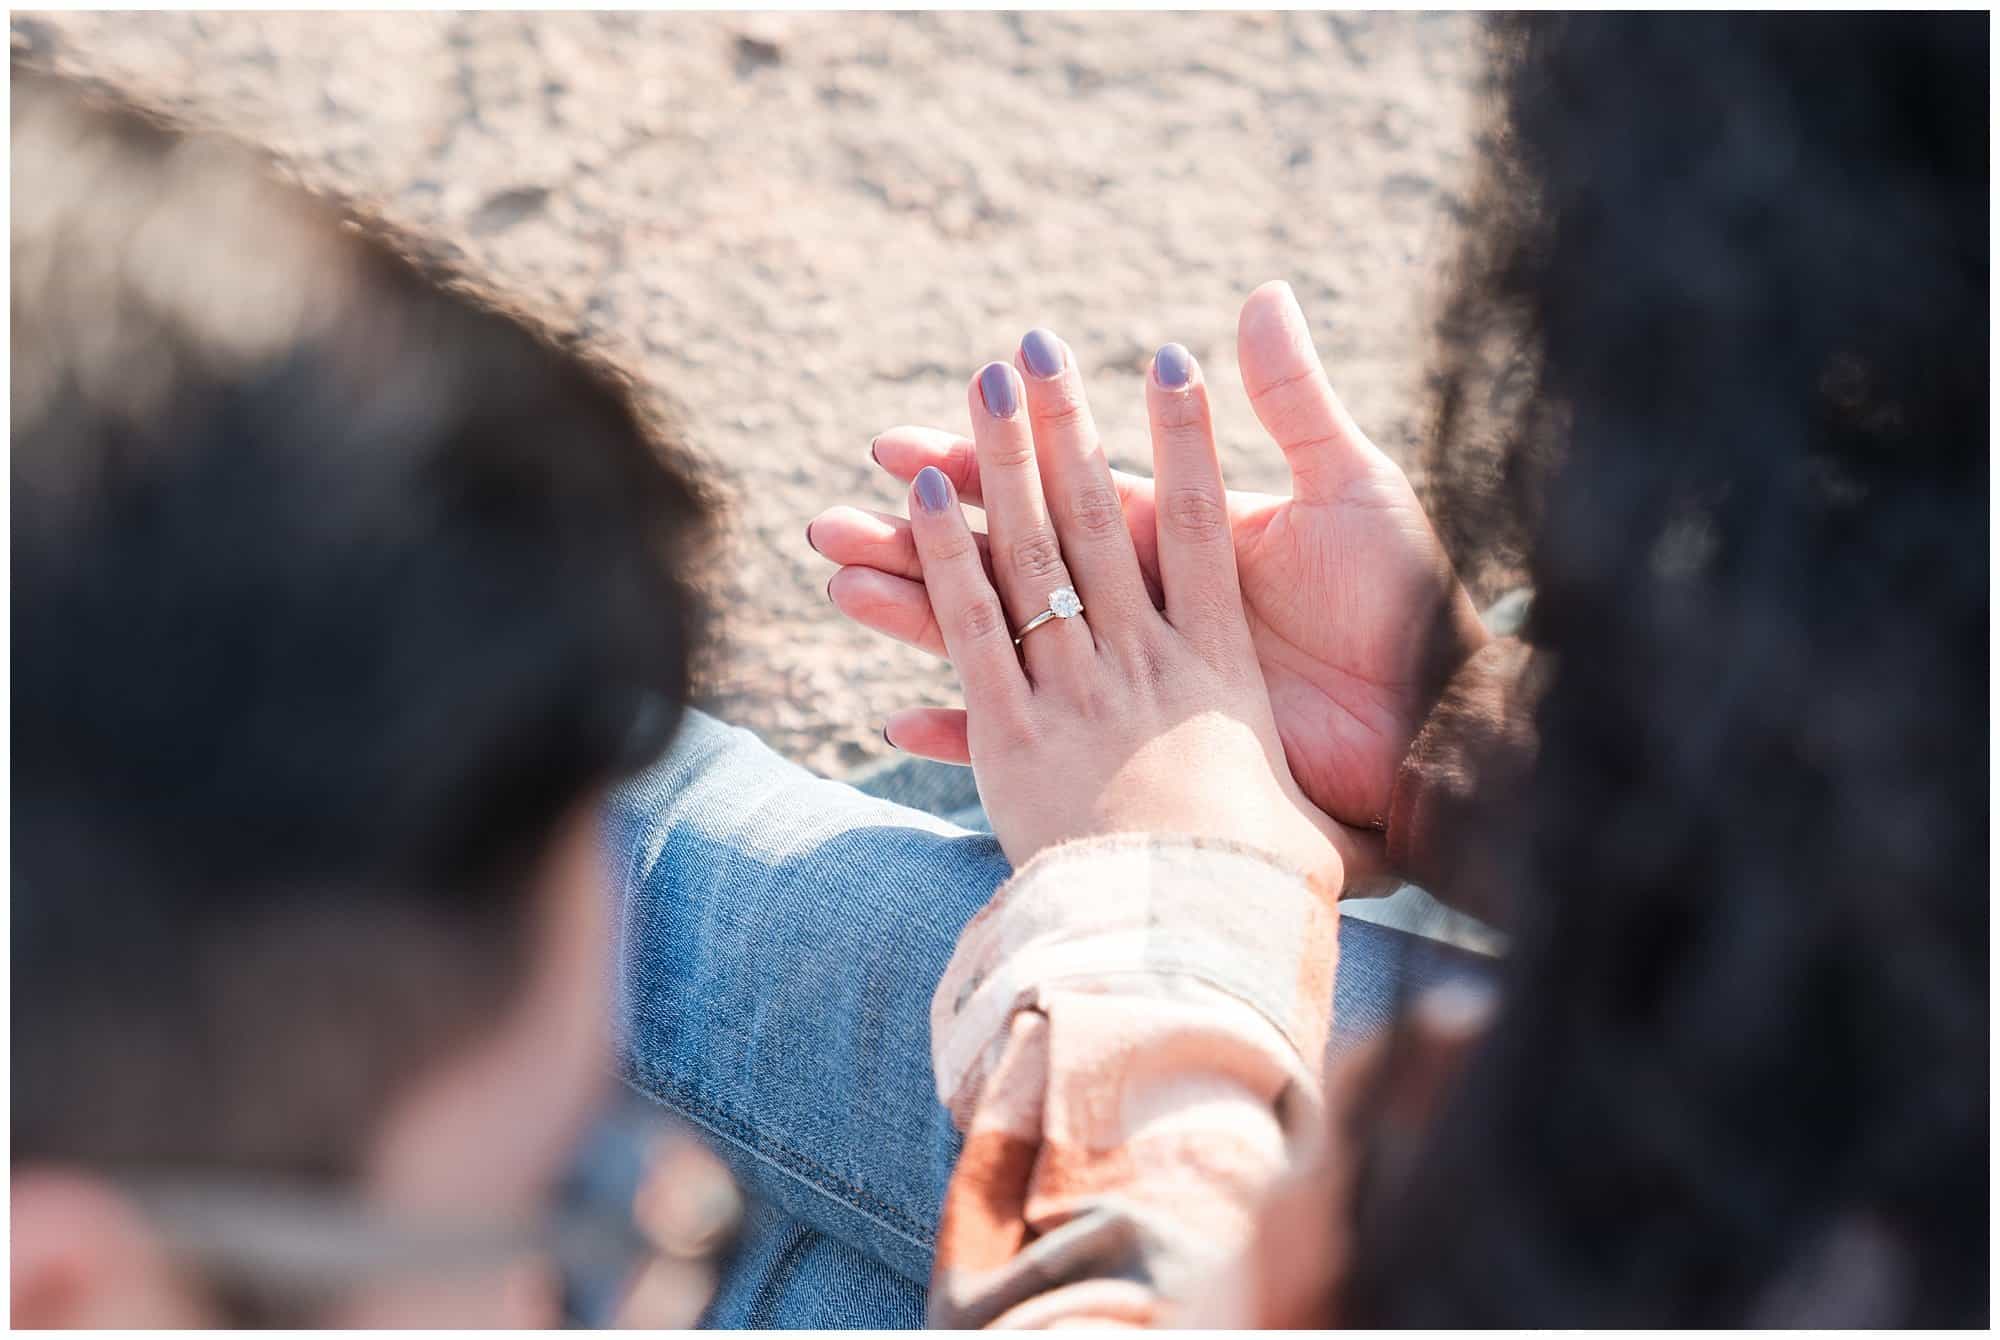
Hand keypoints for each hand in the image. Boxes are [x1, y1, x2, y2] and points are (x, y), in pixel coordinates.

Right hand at [807, 282, 1487, 836]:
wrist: (1429, 723)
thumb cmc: (1399, 605)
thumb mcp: (1349, 490)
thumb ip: (1291, 401)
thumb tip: (1256, 294)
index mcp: (1172, 541)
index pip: (1053, 493)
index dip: (977, 465)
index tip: (904, 436)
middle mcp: (1135, 605)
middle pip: (1005, 563)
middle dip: (915, 538)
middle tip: (833, 515)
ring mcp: (1128, 679)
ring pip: (1001, 646)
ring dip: (915, 622)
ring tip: (842, 595)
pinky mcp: (1138, 751)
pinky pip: (1040, 747)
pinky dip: (970, 738)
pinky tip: (902, 723)